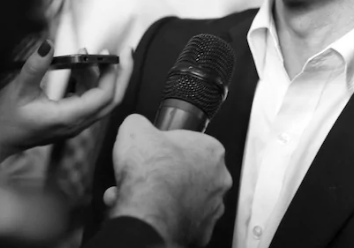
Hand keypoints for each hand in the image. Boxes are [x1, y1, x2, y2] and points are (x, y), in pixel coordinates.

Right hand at [0, 40, 130, 177]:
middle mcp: (76, 124)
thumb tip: (48, 44)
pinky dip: (90, 82)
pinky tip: (80, 67)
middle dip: (122, 76)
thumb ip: (36, 67)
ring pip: (101, 101)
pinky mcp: (69, 120)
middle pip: (112, 101)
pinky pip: (88, 100)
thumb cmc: (3, 119)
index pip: (103, 97)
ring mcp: (74, 124)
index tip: (112, 53)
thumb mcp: (18, 89)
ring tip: (94, 53)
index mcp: (68, 118)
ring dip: (103, 77)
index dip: (112, 75)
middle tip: (126, 52)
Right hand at [104, 114, 231, 247]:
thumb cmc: (149, 173)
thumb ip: (139, 122)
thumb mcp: (135, 128)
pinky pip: (178, 221)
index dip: (166, 146)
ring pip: (182, 198)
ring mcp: (212, 208)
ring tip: (134, 195)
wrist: (147, 214)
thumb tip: (136, 124)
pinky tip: (141, 212)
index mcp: (211, 150)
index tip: (154, 152)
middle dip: (163, 174)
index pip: (189, 143)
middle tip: (143, 175)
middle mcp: (219, 179)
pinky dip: (162, 217)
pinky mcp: (201, 232)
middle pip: (187, 172)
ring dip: (160, 196)